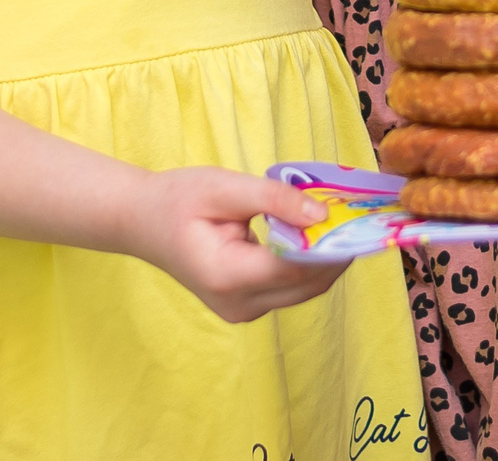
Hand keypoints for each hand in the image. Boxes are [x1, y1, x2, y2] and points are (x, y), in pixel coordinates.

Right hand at [126, 166, 348, 323]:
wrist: (141, 222)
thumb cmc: (178, 199)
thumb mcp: (224, 186)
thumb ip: (274, 199)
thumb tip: (322, 216)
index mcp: (227, 276)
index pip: (295, 269)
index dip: (330, 246)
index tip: (356, 217)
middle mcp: (238, 305)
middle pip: (306, 285)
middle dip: (335, 253)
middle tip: (356, 216)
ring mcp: (242, 312)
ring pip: (303, 291)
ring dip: (324, 260)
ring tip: (339, 221)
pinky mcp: (246, 307)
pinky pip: (289, 290)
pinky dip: (306, 265)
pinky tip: (313, 235)